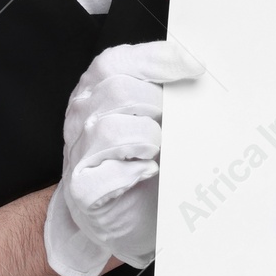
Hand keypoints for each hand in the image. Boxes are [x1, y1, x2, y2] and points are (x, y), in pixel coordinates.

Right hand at [43, 41, 204, 275]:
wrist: (130, 215)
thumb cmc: (147, 157)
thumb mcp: (155, 113)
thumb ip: (164, 88)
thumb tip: (198, 68)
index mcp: (96, 87)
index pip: (116, 61)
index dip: (158, 59)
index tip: (196, 68)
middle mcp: (80, 115)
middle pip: (118, 91)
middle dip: (157, 106)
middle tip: (172, 125)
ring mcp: (76, 153)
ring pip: (111, 130)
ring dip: (148, 140)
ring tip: (159, 151)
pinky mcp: (81, 191)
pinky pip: (107, 176)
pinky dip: (134, 174)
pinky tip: (148, 172)